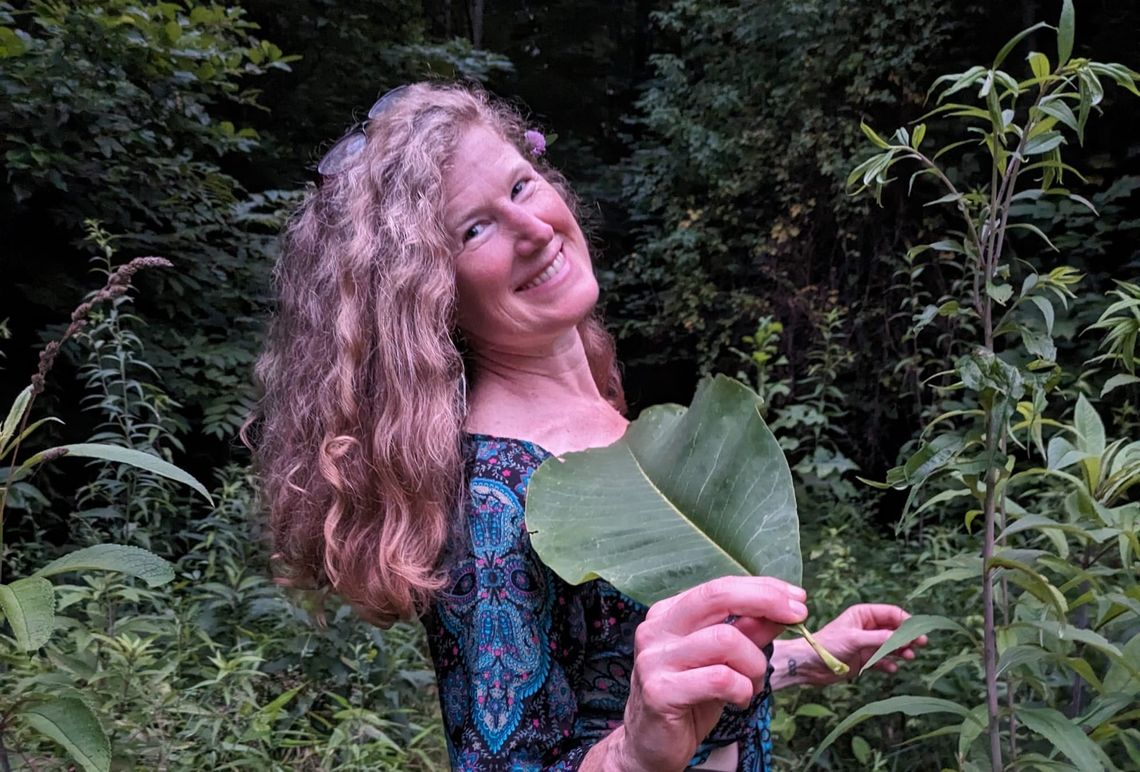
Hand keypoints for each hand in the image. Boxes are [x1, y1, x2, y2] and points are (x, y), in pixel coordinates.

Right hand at [615, 576, 807, 771]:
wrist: (652, 746)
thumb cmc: (690, 699)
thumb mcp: (725, 661)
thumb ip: (748, 632)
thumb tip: (784, 608)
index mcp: (668, 614)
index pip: (719, 588)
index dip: (763, 588)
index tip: (797, 598)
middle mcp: (656, 629)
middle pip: (717, 597)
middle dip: (766, 601)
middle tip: (798, 615)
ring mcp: (654, 659)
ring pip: (726, 640)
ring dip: (754, 664)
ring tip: (752, 684)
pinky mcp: (659, 690)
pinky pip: (720, 679)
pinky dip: (743, 689)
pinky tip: (738, 700)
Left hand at [774, 603, 926, 688]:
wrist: (810, 665)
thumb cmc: (828, 645)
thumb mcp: (855, 639)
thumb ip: (879, 638)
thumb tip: (902, 638)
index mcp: (863, 614)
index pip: (891, 613)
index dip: (906, 621)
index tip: (919, 632)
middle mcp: (867, 627)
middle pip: (895, 629)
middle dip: (907, 637)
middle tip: (921, 645)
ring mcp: (867, 643)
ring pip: (891, 645)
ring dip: (902, 651)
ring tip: (909, 657)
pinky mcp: (865, 659)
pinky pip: (883, 660)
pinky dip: (889, 664)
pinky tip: (892, 669)